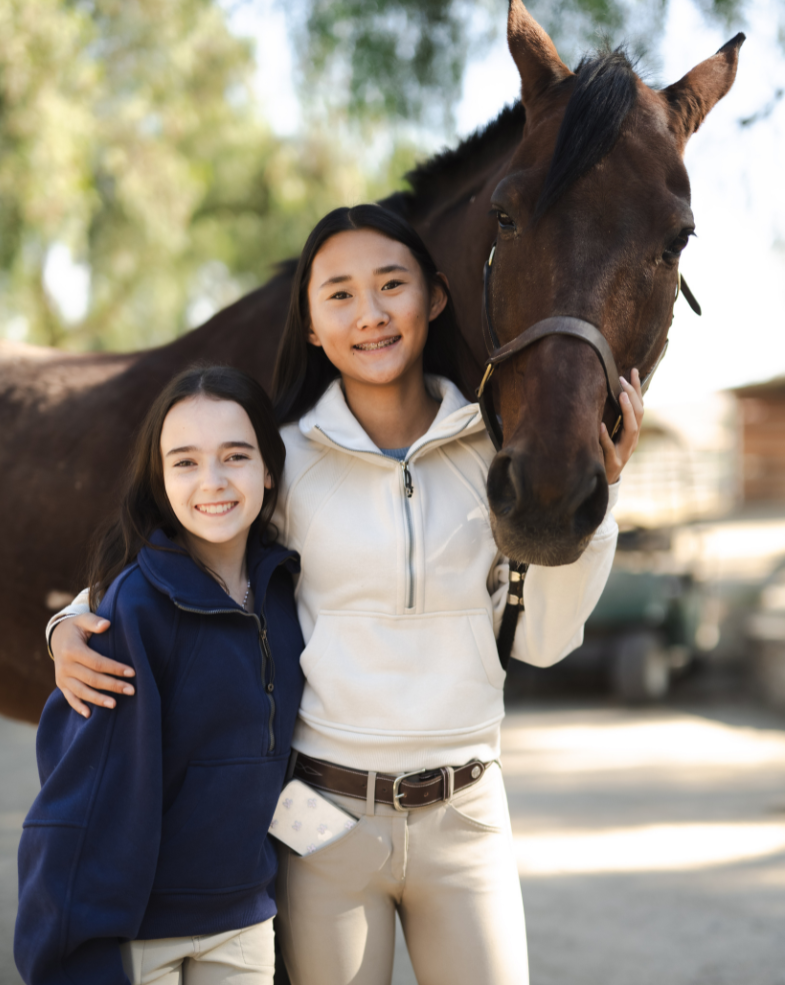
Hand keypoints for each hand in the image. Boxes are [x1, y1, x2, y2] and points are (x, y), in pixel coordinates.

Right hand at [51, 614, 134, 717]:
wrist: (57, 636)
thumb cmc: (76, 627)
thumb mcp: (82, 619)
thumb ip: (94, 621)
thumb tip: (106, 624)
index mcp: (72, 649)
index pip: (97, 662)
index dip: (114, 668)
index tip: (132, 672)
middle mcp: (65, 665)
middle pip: (92, 679)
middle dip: (112, 685)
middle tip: (131, 691)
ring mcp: (62, 677)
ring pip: (81, 691)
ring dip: (98, 699)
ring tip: (115, 705)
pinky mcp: (61, 684)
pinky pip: (69, 698)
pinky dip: (78, 707)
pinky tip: (89, 714)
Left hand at [600, 368, 643, 484]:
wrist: (602, 484)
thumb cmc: (605, 456)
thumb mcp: (612, 437)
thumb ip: (613, 420)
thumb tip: (610, 395)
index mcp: (632, 433)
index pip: (639, 407)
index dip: (637, 389)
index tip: (633, 370)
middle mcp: (631, 441)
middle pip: (638, 415)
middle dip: (632, 396)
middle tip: (622, 379)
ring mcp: (624, 452)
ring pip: (631, 430)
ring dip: (627, 411)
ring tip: (621, 395)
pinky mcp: (612, 463)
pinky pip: (609, 448)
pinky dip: (605, 437)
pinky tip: (600, 425)